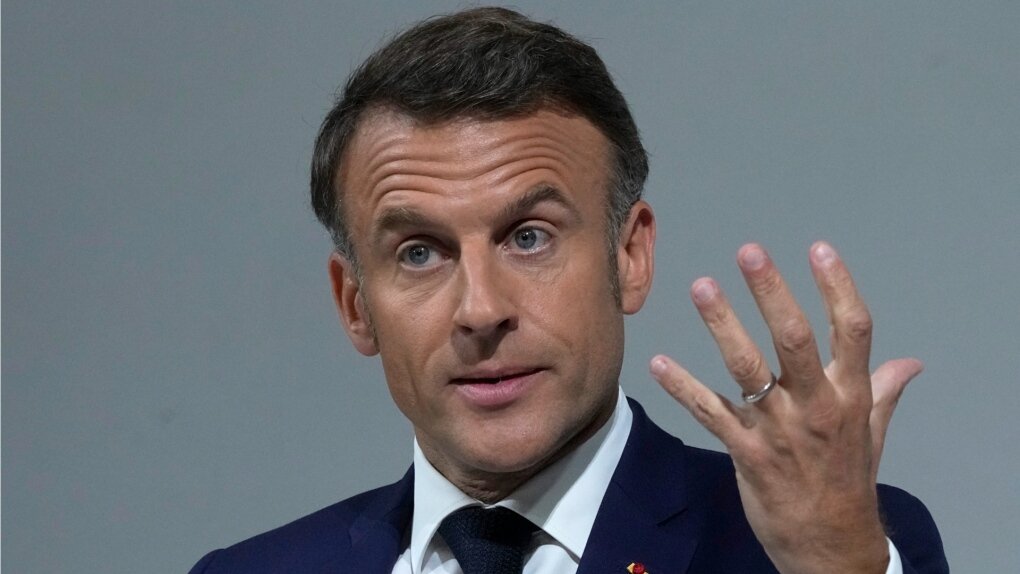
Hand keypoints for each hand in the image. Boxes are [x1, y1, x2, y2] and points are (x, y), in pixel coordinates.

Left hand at [649, 242, 922, 573]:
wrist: (830, 545)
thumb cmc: (847, 481)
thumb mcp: (872, 434)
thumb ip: (883, 390)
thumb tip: (910, 362)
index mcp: (850, 395)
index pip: (852, 330)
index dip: (837, 286)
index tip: (819, 248)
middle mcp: (816, 405)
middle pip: (794, 338)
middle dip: (771, 292)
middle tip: (749, 253)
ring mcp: (778, 428)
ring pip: (747, 367)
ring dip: (722, 324)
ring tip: (703, 286)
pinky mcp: (746, 451)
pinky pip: (710, 412)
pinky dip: (682, 387)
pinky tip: (659, 364)